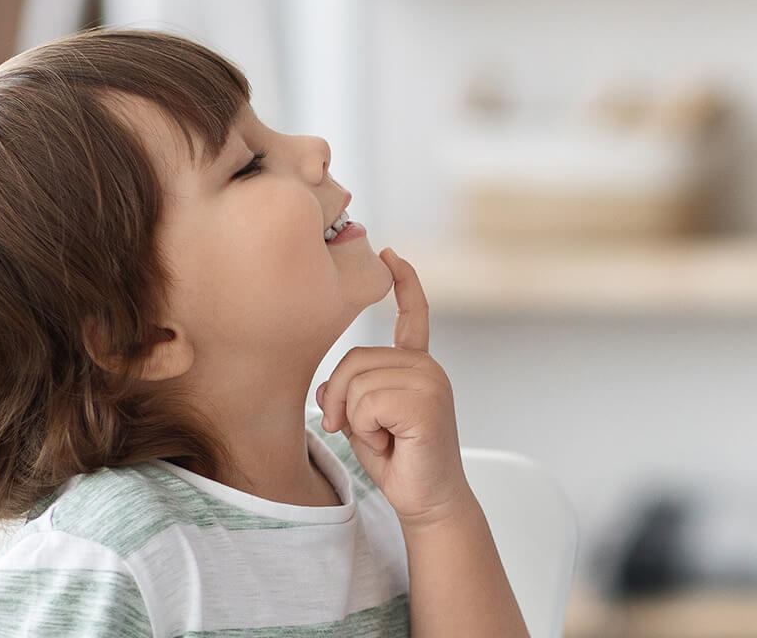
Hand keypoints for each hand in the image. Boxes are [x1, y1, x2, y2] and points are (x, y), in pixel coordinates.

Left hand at [318, 248, 473, 527]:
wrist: (428, 500)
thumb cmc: (399, 462)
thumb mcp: (362, 420)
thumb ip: (348, 392)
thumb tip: (326, 389)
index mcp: (417, 366)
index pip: (413, 315)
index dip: (404, 283)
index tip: (391, 255)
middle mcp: (427, 366)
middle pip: (354, 360)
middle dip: (341, 400)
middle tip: (362, 432)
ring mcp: (430, 381)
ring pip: (357, 383)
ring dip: (356, 420)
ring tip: (384, 438)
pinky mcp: (426, 401)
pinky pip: (368, 402)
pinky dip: (367, 429)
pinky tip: (392, 442)